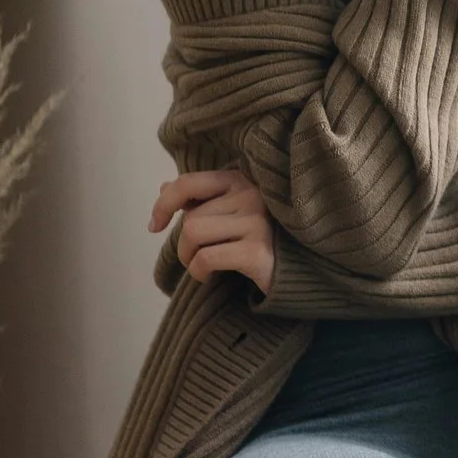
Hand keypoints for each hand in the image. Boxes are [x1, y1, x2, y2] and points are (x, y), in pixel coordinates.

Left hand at [150, 167, 277, 293]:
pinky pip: (206, 258)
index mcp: (241, 181)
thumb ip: (202, 200)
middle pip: (190, 218)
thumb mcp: (232, 213)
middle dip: (184, 245)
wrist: (302, 272)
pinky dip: (198, 272)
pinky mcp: (257, 250)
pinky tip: (209, 276)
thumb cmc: (262, 240)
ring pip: (193, 235)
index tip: (154, 226)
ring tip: (203, 266)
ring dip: (188, 258)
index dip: (163, 204)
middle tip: (198, 258)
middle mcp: (251, 195)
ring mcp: (257, 222)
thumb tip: (164, 187)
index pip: (189, 183)